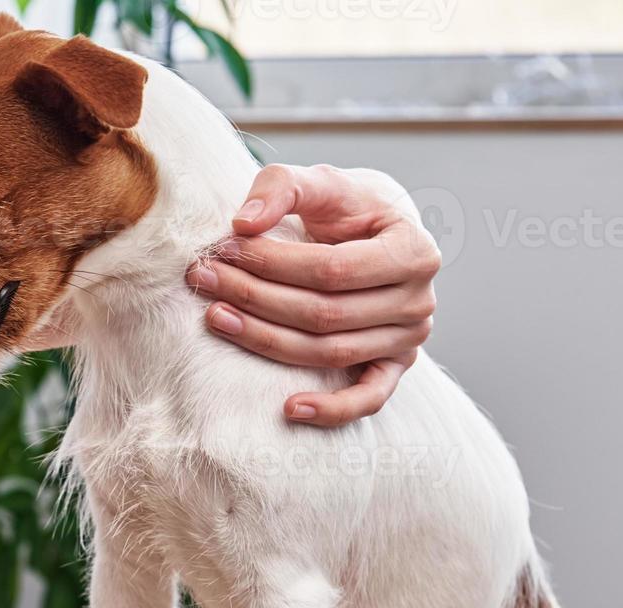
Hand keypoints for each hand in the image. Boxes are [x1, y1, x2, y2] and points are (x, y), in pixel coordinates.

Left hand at [187, 164, 440, 425]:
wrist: (373, 236)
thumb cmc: (346, 210)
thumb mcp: (321, 183)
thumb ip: (283, 187)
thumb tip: (244, 223)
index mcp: (413, 250)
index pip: (333, 268)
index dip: (273, 262)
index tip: (223, 249)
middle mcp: (418, 301)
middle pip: (325, 313)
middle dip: (256, 297)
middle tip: (204, 278)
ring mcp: (409, 340)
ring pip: (329, 353)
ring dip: (266, 340)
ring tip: (216, 316)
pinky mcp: (394, 369)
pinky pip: (367, 399)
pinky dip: (331, 409)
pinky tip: (289, 408)